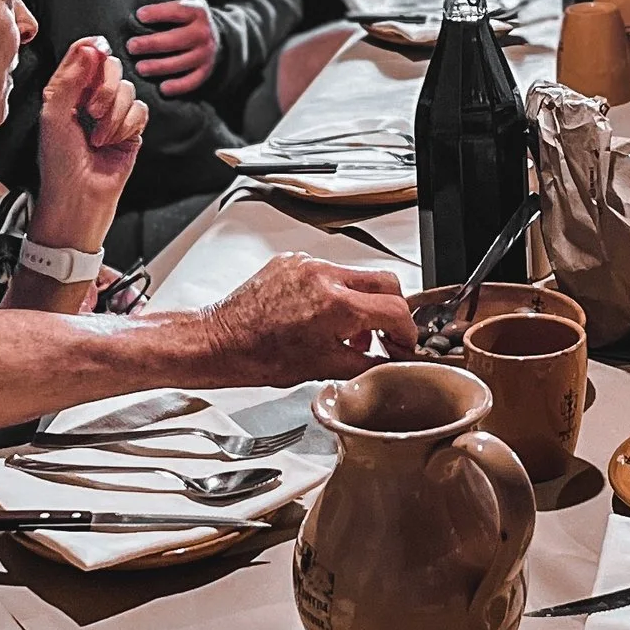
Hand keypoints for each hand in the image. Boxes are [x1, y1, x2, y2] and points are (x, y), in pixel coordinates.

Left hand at [33, 36, 145, 243]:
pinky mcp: (132, 129)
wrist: (80, 195)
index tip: (96, 51)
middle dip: (105, 88)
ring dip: (113, 115)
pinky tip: (112, 142)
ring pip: (128, 89)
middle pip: (111, 67)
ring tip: (98, 138)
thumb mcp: (54, 114)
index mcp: (67, 90)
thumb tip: (89, 47)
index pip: (83, 56)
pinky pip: (140, 110)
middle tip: (91, 110)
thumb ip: (70, 77)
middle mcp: (91, 98)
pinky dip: (126, 126)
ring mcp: (114, 113)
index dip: (92, 49)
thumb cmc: (59, 162)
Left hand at [128, 0, 221, 97]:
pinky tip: (163, 89)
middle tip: (131, 46)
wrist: (217, 37)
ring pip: (183, 62)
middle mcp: (203, 33)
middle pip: (177, 40)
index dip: (159, 13)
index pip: (178, 11)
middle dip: (153, 44)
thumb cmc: (191, 14)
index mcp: (197, 11)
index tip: (139, 14)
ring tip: (140, 68)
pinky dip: (179, 86)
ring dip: (161, 67)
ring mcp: (205, 54)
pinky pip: (193, 81)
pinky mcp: (205, 71)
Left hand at [203, 253, 413, 384]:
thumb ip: (367, 362)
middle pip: (385, 282)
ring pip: (356, 275)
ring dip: (362, 301)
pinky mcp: (292, 262)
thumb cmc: (260, 357)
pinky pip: (327, 272)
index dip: (407, 332)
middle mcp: (324, 276)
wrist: (221, 342)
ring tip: (349, 331)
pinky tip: (321, 316)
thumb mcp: (323, 368)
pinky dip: (334, 293)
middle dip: (392, 310)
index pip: (395, 309)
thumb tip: (389, 362)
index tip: (403, 344)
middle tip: (386, 334)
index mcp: (336, 304)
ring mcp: (307, 264)